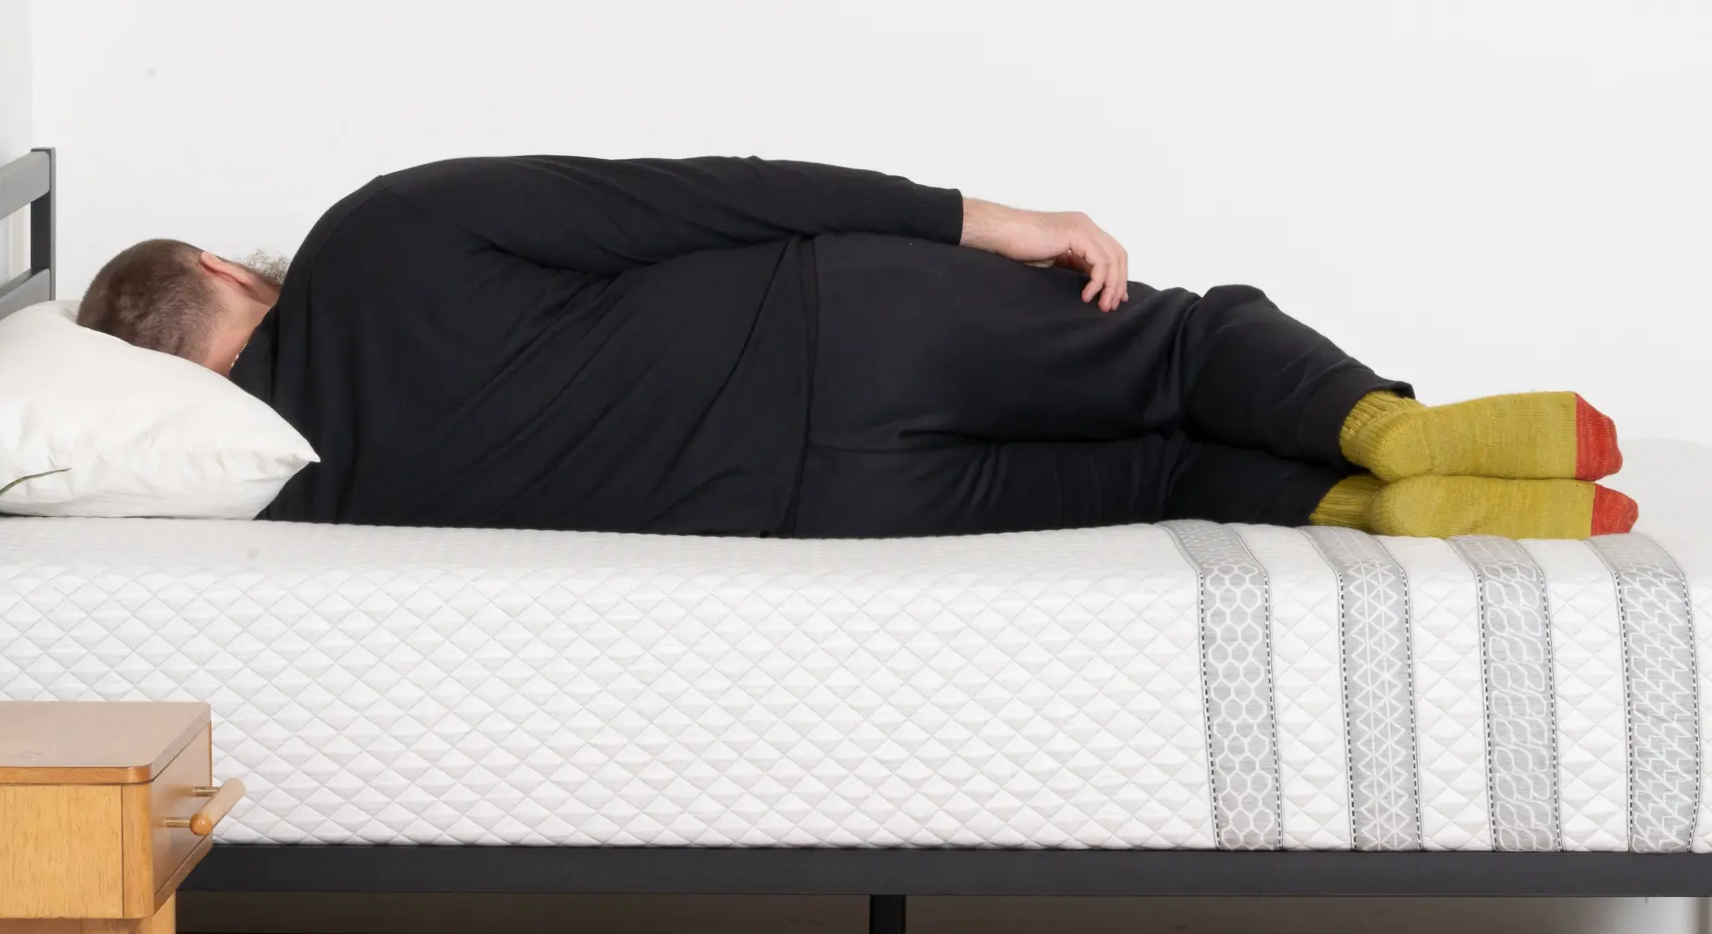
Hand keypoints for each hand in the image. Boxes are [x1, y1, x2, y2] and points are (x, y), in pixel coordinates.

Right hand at [960, 198, 1129, 311]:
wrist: (1001, 234)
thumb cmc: (1018, 247)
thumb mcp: (1054, 261)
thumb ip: (1074, 267)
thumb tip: (1092, 286)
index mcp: (1081, 230)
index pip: (1112, 253)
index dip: (1117, 277)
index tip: (1114, 299)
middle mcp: (1086, 225)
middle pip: (1118, 255)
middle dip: (1118, 283)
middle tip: (1110, 306)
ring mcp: (1083, 228)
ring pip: (1113, 259)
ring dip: (1111, 286)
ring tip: (1102, 305)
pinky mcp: (1076, 235)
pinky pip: (1100, 262)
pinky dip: (1098, 282)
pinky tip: (1086, 295)